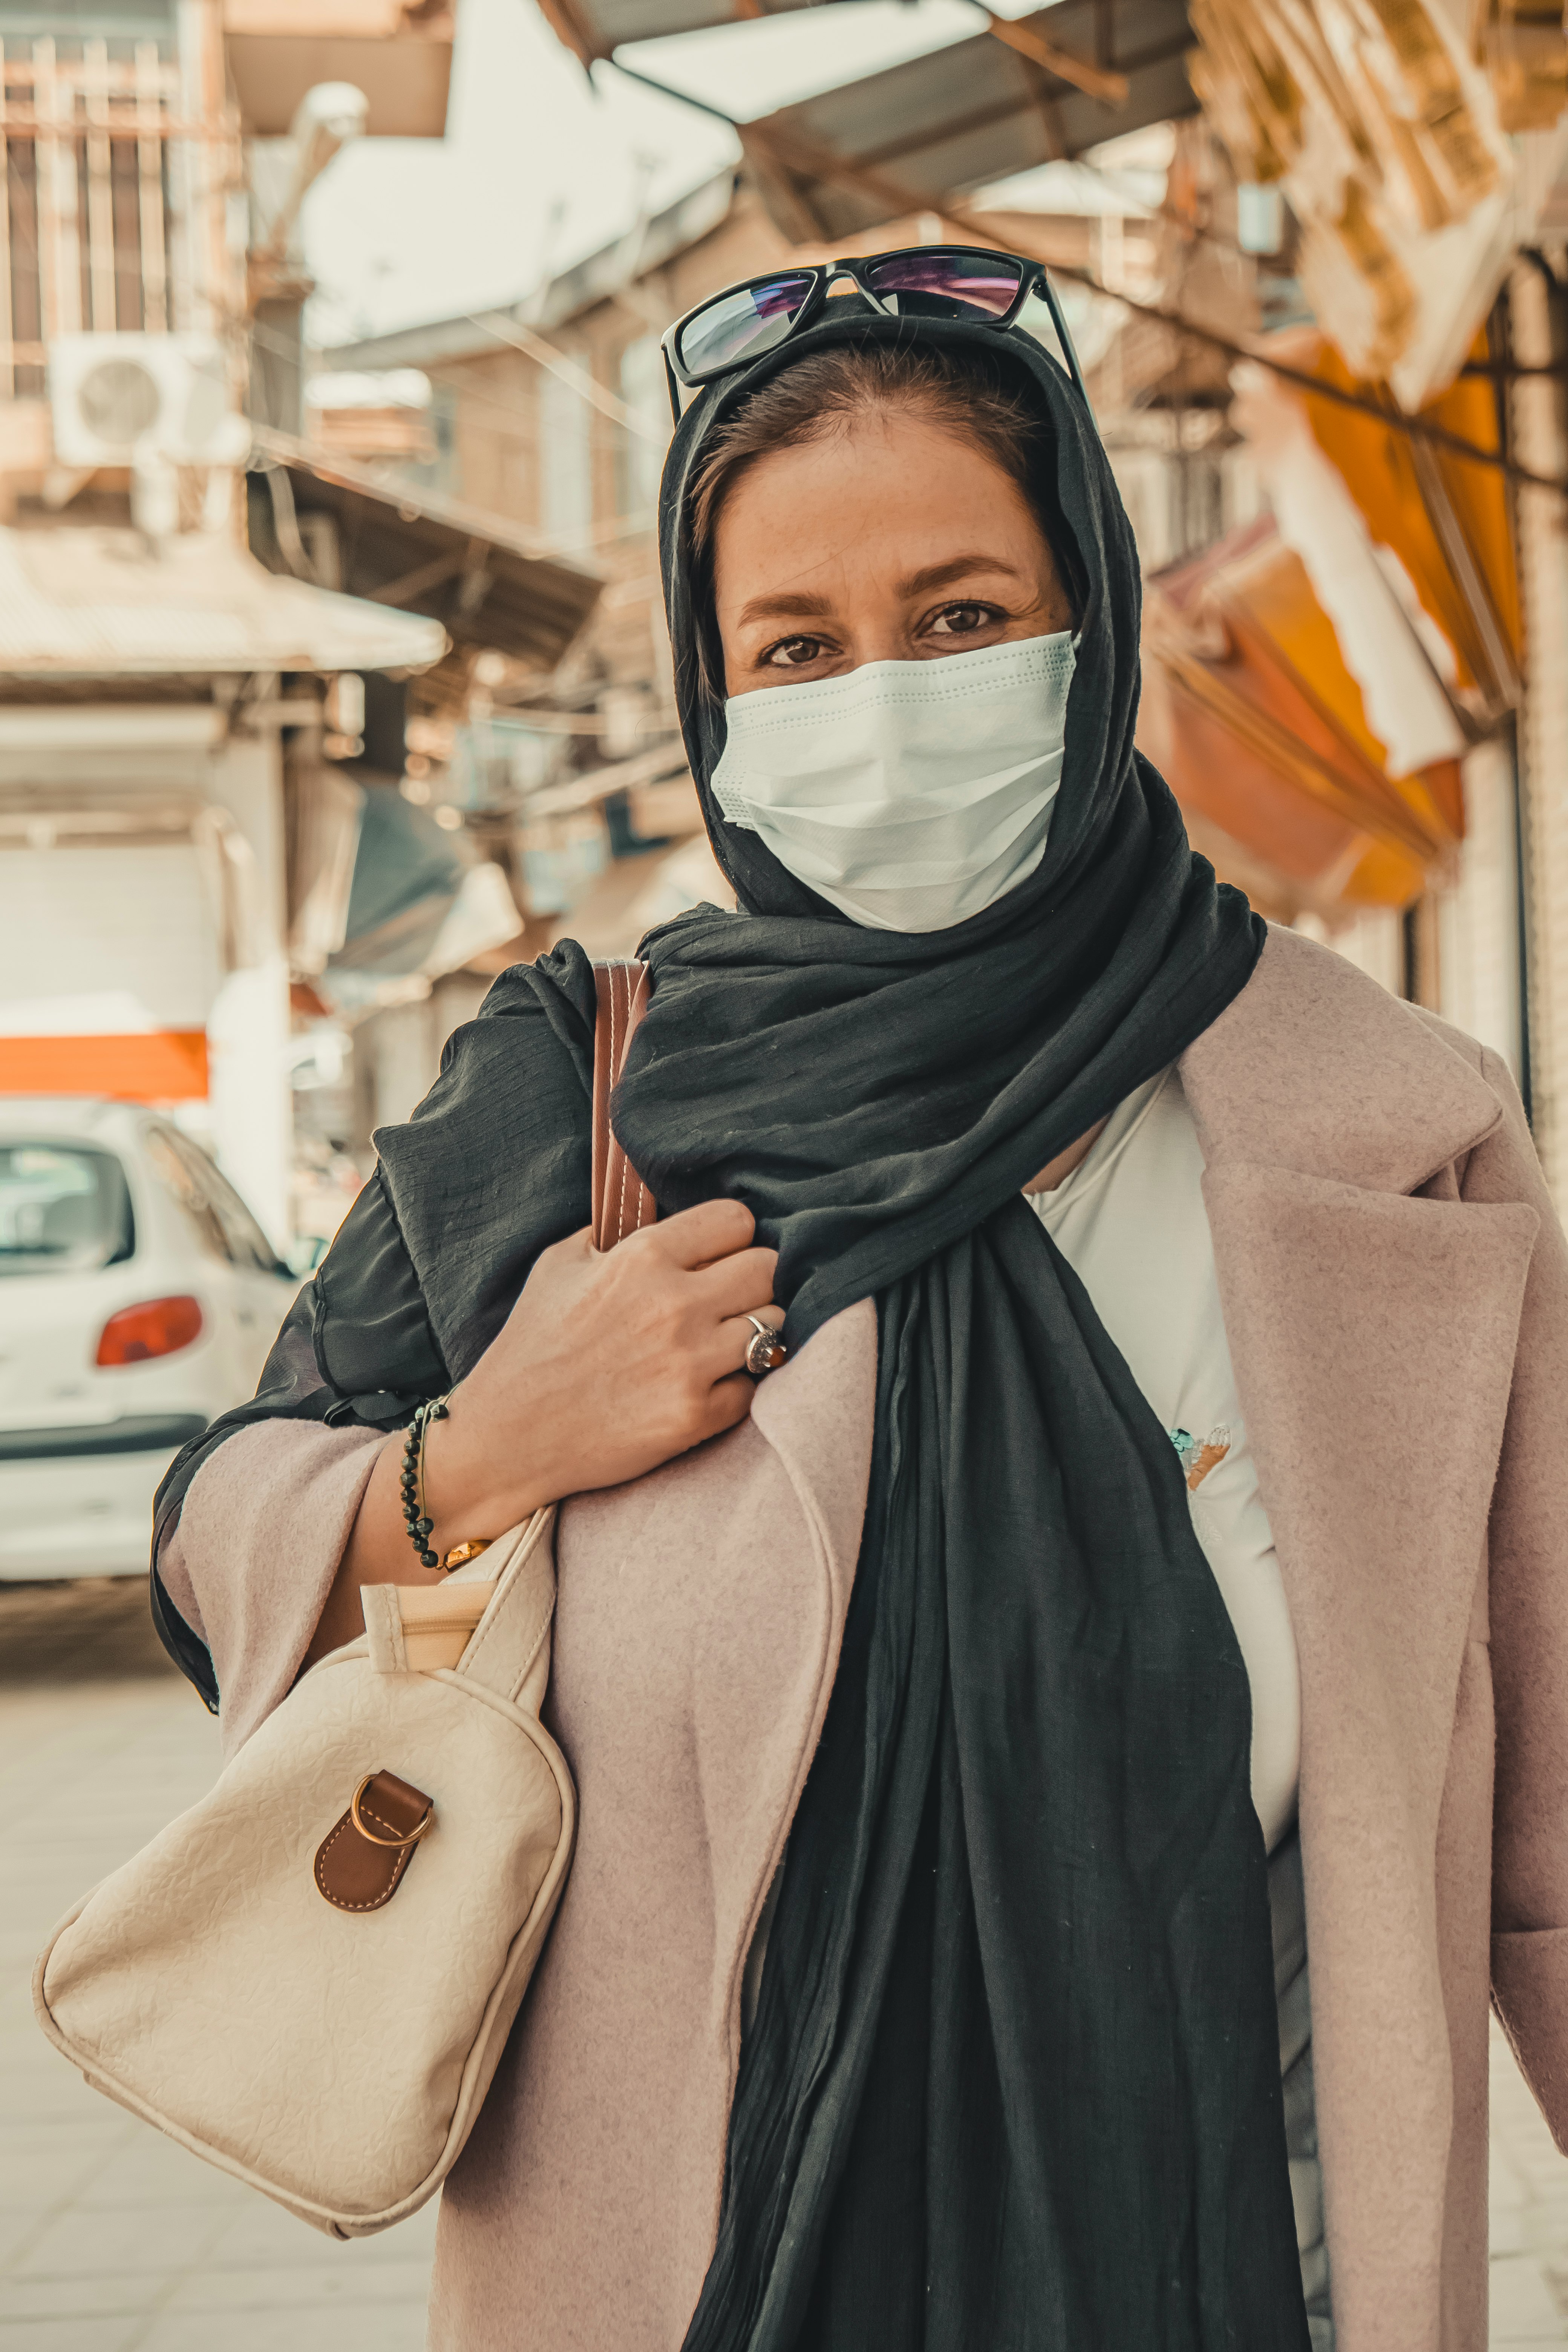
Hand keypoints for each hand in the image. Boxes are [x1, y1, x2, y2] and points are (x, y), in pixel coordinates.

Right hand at [423, 1198, 779, 1547]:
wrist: (509, 1436)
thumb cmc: (532, 1344)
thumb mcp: (559, 1264)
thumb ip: (614, 1233)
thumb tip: (658, 1213)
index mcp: (643, 1257)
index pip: (737, 1220)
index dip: (731, 1236)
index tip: (718, 1254)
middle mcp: (674, 1305)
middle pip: (769, 1268)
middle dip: (753, 1279)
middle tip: (729, 1298)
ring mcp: (689, 1363)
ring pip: (773, 1326)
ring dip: (753, 1332)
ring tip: (720, 1341)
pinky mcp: (695, 1415)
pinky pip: (753, 1386)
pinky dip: (734, 1386)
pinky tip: (702, 1385)